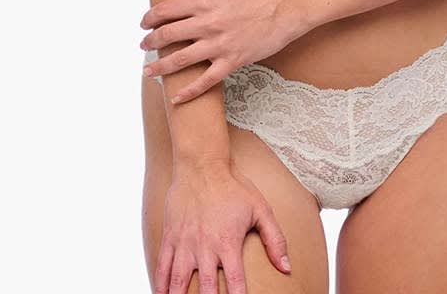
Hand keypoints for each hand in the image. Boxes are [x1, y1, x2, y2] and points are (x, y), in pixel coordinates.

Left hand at [139, 0, 307, 103]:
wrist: (289, 6)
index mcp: (206, 1)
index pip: (167, 10)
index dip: (151, 16)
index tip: (144, 22)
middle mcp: (208, 25)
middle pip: (169, 35)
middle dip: (151, 41)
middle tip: (143, 44)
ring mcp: (219, 46)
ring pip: (181, 60)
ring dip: (160, 66)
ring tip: (148, 70)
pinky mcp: (232, 62)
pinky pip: (206, 81)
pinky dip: (189, 91)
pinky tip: (176, 97)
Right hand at [154, 159, 291, 293]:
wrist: (202, 164)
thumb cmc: (233, 186)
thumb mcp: (261, 209)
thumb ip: (275, 239)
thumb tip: (286, 267)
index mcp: (228, 242)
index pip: (234, 282)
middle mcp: (205, 246)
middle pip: (205, 288)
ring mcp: (185, 241)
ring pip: (178, 280)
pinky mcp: (170, 235)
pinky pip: (162, 265)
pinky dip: (160, 283)